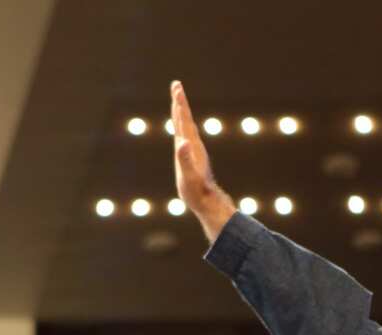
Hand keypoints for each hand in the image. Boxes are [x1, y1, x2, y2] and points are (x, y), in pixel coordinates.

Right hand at [170, 81, 235, 241]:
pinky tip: (182, 127)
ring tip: (177, 100)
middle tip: (176, 85)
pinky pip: (185, 136)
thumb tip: (182, 143)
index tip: (176, 89)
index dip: (179, 105)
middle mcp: (192, 144)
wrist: (206, 201)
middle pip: (185, 118)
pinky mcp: (192, 156)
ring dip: (181, 112)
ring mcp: (193, 150)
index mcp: (190, 146)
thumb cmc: (195, 191)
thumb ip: (185, 159)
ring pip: (186, 126)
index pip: (183, 121)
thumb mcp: (188, 176)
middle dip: (179, 101)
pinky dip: (182, 126)